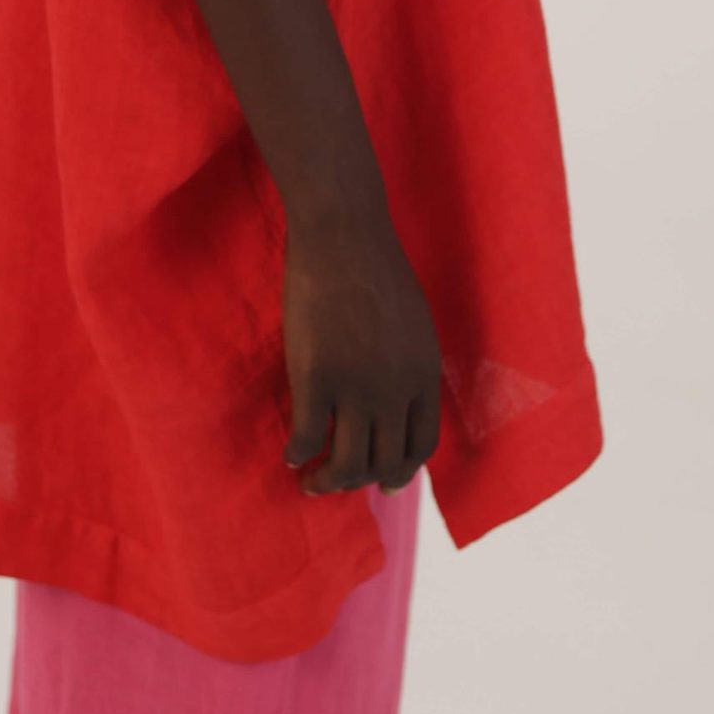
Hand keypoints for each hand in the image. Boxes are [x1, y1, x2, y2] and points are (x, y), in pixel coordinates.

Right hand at [280, 207, 441, 493]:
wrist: (343, 231)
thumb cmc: (375, 265)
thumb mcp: (413, 322)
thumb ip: (410, 364)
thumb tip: (399, 402)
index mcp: (424, 374)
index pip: (421, 445)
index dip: (401, 471)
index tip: (384, 482)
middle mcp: (395, 389)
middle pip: (384, 462)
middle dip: (362, 482)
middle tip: (338, 482)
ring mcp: (356, 386)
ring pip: (347, 463)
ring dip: (327, 482)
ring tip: (310, 482)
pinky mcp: (316, 376)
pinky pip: (307, 436)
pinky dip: (298, 453)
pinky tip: (290, 452)